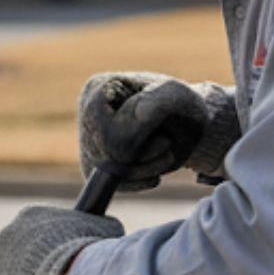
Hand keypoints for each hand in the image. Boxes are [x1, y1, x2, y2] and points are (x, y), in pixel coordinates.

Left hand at [0, 205, 123, 274]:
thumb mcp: (103, 230)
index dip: (59, 248)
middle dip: (43, 270)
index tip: (71, 261)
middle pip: (26, 257)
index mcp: (29, 216)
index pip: (42, 232)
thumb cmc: (89, 252)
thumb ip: (95, 229)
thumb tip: (107, 229)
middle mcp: (6, 236)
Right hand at [78, 72, 240, 191]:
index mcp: (98, 88)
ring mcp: (87, 144)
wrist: (187, 128)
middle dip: (139, 154)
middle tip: (168, 145)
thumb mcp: (176, 97)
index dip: (125, 133)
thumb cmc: (182, 106)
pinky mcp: (95, 168)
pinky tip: (154, 174)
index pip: (95, 116)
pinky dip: (135, 184)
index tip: (162, 137)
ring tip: (165, 157)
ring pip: (103, 170)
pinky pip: (106, 185)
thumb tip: (124, 128)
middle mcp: (86, 116)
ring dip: (141, 170)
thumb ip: (152, 106)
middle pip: (99, 148)